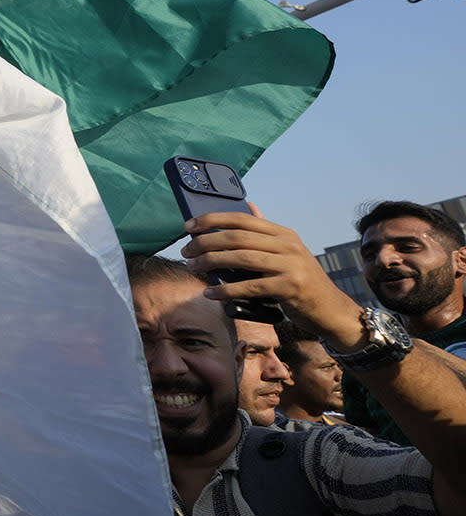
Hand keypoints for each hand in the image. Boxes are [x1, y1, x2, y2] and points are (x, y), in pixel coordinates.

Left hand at [181, 205, 357, 340]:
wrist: (330, 309)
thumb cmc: (300, 280)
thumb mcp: (287, 252)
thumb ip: (265, 233)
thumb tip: (248, 206)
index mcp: (284, 234)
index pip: (242, 219)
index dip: (212, 220)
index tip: (188, 226)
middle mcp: (288, 245)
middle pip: (237, 237)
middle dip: (205, 242)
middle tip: (186, 251)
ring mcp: (290, 266)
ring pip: (241, 258)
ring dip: (210, 262)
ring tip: (192, 267)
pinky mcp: (290, 288)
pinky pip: (249, 287)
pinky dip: (226, 290)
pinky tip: (210, 292)